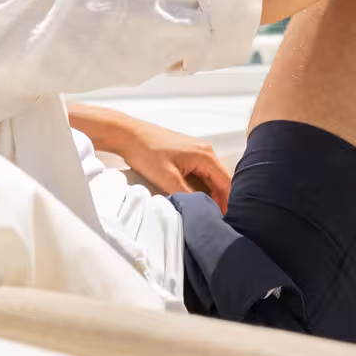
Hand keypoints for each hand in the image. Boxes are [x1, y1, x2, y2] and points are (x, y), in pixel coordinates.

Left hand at [107, 117, 232, 210]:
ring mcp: (197, 152)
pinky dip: (199, 187)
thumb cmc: (146, 151)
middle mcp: (206, 151)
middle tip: (213, 220)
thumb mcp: (167, 179)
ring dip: (208, 195)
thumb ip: (188, 196)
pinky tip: (192, 199)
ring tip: (203, 213)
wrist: (128, 135)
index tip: (224, 220)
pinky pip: (200, 174)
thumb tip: (202, 210)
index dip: (227, 203)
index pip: (226, 183)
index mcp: (205, 155)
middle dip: (219, 201)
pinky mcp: (187, 154)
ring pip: (210, 178)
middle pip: (220, 181)